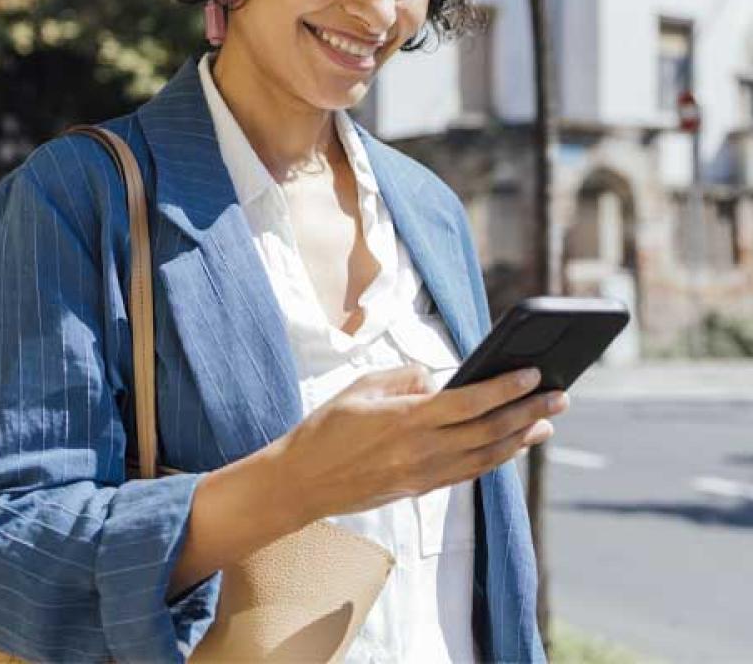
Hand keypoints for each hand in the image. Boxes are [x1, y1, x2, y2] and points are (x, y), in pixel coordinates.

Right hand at [276, 364, 567, 521]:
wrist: (302, 482)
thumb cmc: (326, 428)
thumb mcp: (359, 387)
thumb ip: (403, 378)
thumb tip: (436, 380)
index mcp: (406, 419)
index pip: (469, 402)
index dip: (506, 388)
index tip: (533, 373)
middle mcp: (422, 450)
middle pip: (489, 431)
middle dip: (529, 412)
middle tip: (560, 396)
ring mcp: (424, 475)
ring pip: (486, 457)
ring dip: (521, 439)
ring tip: (546, 422)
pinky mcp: (421, 489)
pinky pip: (469, 472)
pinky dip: (496, 459)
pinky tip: (511, 447)